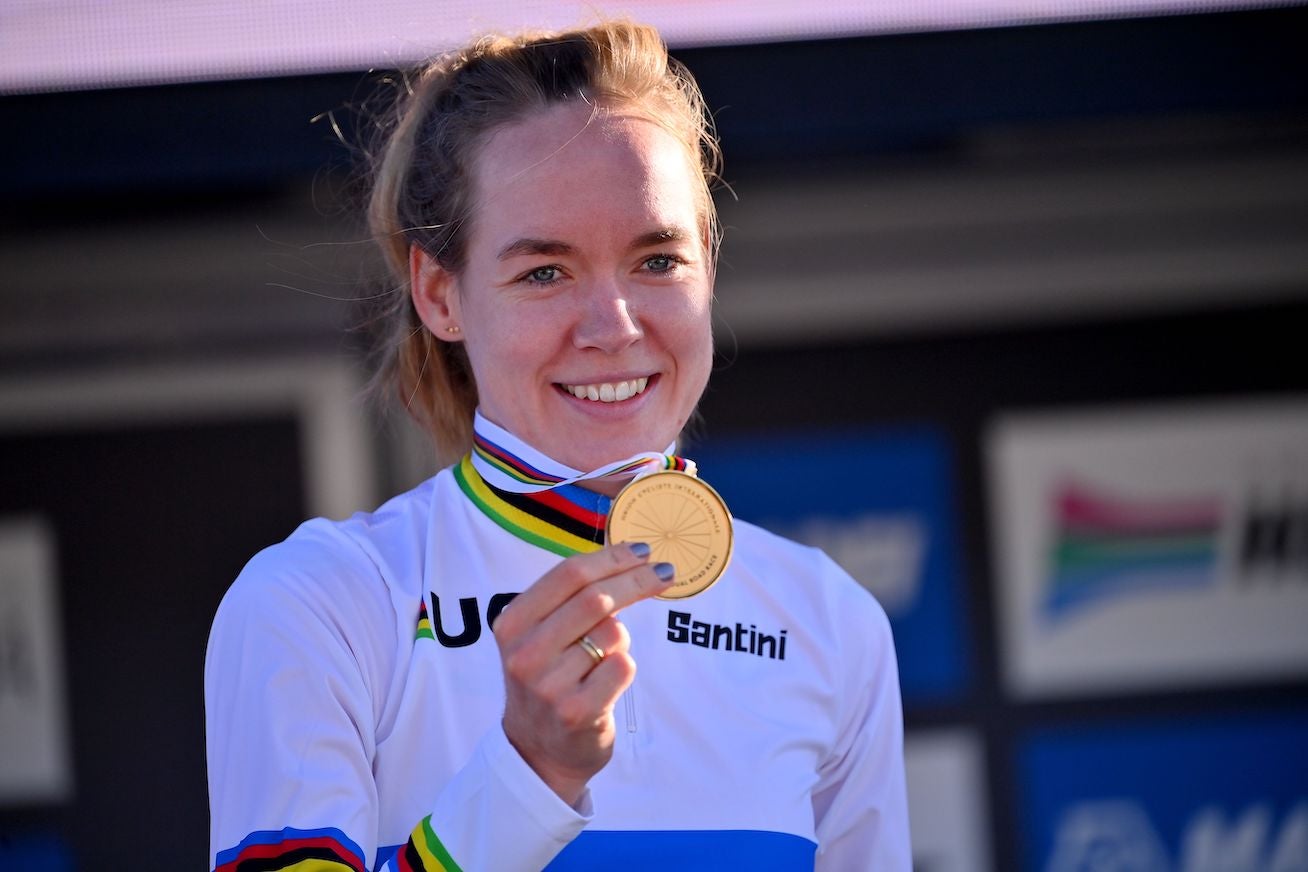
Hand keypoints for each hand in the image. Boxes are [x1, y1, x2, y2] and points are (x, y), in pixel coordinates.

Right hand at [493, 542, 672, 805]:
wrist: (538, 752)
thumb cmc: (549, 680)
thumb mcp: (540, 636)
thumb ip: (571, 599)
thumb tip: (630, 557)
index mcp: (513, 623)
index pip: (568, 575)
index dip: (611, 558)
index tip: (642, 551)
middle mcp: (525, 653)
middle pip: (595, 598)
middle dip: (637, 580)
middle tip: (665, 572)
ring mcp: (549, 685)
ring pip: (614, 633)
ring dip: (621, 638)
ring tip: (602, 659)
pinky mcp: (577, 711)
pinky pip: (623, 666)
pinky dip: (625, 666)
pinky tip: (606, 683)